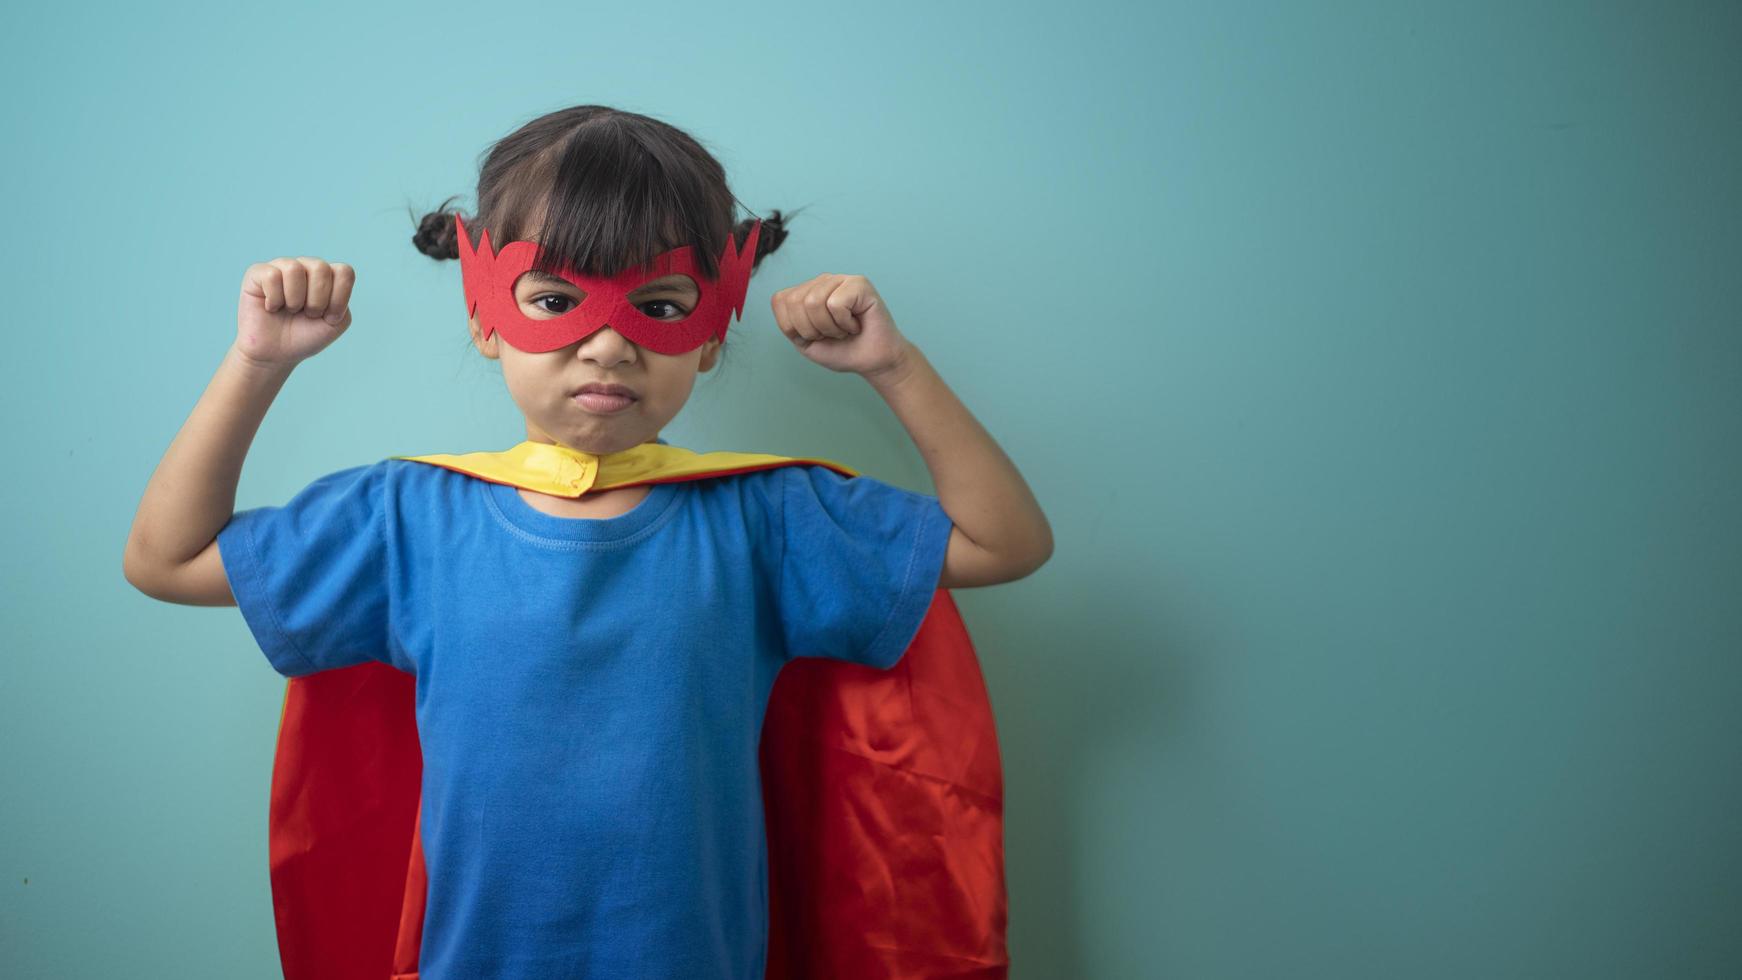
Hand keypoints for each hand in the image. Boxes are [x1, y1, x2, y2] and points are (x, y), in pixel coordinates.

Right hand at [234, 257, 355, 368]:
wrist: (276, 354)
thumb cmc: (305, 336)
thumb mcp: (335, 323)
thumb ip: (342, 299)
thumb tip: (325, 278)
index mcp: (328, 276)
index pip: (344, 272)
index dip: (339, 299)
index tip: (328, 316)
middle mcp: (306, 266)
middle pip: (320, 268)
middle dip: (316, 300)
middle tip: (307, 314)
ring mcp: (281, 266)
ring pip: (294, 269)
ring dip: (295, 299)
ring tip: (290, 309)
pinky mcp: (257, 273)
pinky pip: (271, 276)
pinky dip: (274, 299)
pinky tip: (271, 307)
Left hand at [770, 273, 913, 377]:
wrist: (872, 361)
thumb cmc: (842, 350)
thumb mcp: (804, 340)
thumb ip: (787, 320)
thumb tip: (780, 299)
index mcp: (806, 292)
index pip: (780, 300)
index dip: (794, 327)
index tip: (816, 335)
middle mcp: (821, 281)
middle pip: (795, 302)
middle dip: (812, 329)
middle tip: (832, 333)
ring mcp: (840, 279)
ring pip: (814, 302)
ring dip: (830, 327)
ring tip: (844, 328)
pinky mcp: (859, 283)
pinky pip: (836, 304)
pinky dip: (844, 323)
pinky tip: (856, 323)